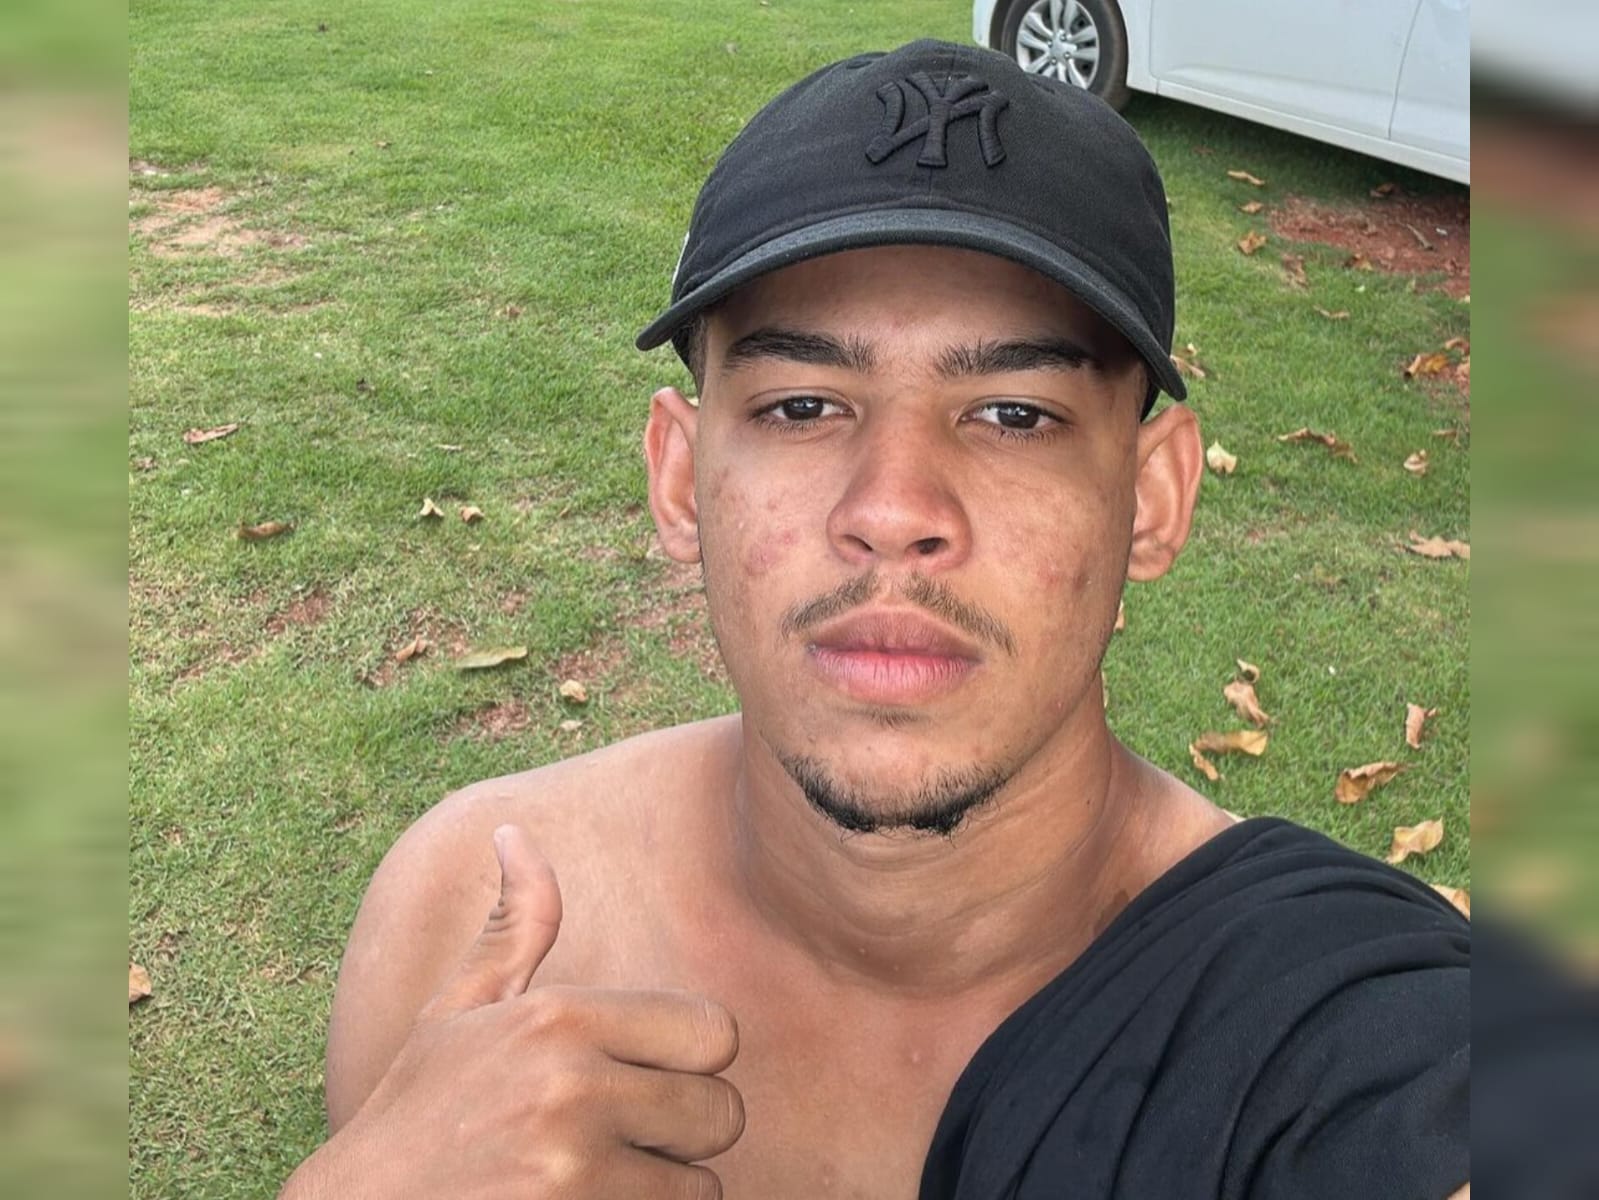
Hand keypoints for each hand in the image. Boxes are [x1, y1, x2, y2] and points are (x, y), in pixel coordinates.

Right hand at [282, 825, 744, 1198]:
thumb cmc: (415, 1113)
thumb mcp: (457, 1012)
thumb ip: (514, 928)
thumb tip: (516, 834)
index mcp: (557, 1020)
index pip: (714, 1032)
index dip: (692, 1061)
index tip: (651, 1075)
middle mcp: (572, 1088)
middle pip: (720, 1112)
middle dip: (684, 1132)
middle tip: (624, 1137)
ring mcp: (573, 1169)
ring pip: (698, 1185)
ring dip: (661, 1188)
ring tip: (596, 1180)